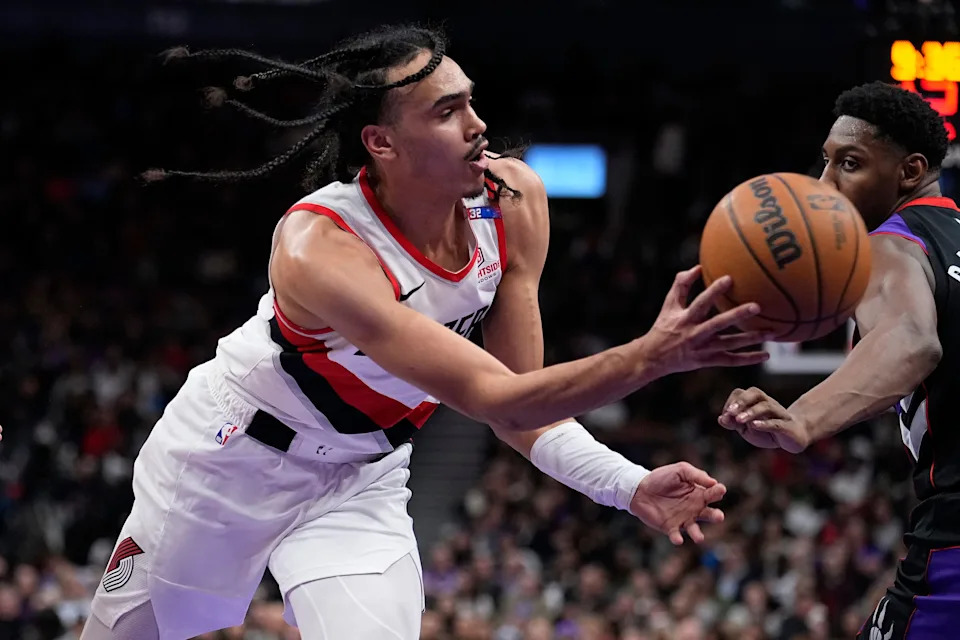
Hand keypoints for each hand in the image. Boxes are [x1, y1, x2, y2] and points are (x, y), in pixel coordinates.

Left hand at [630, 462, 725, 544]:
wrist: (640, 489)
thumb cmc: (661, 478)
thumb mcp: (680, 470)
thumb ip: (696, 475)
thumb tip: (714, 482)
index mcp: (699, 493)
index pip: (714, 494)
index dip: (718, 491)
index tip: (719, 489)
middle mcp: (695, 508)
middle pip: (710, 514)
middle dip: (716, 516)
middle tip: (719, 516)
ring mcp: (684, 519)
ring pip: (695, 529)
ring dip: (698, 534)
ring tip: (699, 538)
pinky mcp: (670, 528)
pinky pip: (676, 535)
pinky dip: (677, 538)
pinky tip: (678, 539)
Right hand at [644, 266, 772, 376]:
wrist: (654, 357)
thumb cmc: (663, 326)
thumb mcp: (669, 305)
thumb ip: (681, 284)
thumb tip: (698, 267)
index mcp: (686, 318)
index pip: (701, 303)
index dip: (714, 291)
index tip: (730, 278)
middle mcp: (695, 334)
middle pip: (718, 324)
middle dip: (737, 315)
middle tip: (757, 306)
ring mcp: (703, 349)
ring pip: (730, 344)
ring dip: (751, 338)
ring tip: (771, 332)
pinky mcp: (707, 362)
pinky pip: (730, 361)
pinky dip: (748, 359)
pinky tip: (766, 355)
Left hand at [717, 387, 809, 452]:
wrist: (794, 438)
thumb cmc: (767, 431)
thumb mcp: (746, 429)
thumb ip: (733, 423)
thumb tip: (721, 419)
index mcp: (756, 401)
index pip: (741, 393)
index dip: (732, 402)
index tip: (726, 415)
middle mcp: (768, 403)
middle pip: (755, 393)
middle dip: (741, 401)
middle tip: (730, 412)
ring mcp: (780, 413)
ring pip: (766, 406)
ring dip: (751, 412)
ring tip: (739, 420)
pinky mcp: (788, 427)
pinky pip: (777, 423)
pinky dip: (765, 423)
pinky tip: (754, 425)